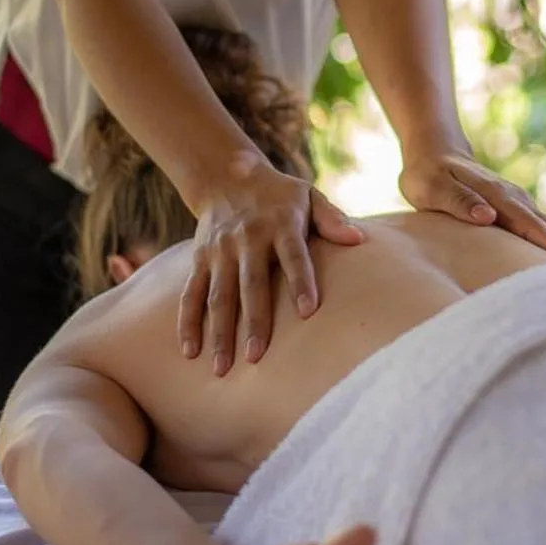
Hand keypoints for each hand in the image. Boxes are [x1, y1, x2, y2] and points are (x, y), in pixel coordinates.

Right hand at [180, 162, 363, 374]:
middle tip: (256, 358)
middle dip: (253, 321)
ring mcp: (220, 251)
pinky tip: (190, 352)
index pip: (293, 256)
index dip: (301, 283)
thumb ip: (331, 218)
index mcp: (280, 224)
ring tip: (221, 369)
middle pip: (251, 284)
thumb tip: (357, 238)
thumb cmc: (280, 195)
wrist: (226, 175)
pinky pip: (191, 294)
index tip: (308, 313)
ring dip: (219, 332)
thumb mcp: (308, 196)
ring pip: (218, 296)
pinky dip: (188, 323)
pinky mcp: (200, 259)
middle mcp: (247, 239)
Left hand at [399, 148, 545, 257]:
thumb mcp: (433, 188)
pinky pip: (541, 227)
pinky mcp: (514, 209)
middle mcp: (513, 199)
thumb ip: (459, 201)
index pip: (528, 223)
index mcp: (497, 196)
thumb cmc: (429, 174)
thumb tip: (487, 217)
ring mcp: (516, 203)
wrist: (435, 151)